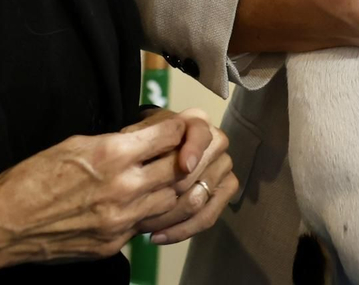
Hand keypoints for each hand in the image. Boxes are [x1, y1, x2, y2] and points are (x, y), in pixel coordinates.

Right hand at [0, 117, 186, 265]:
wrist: (4, 223)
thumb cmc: (33, 177)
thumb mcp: (78, 143)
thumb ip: (117, 142)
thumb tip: (144, 138)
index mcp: (114, 154)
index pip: (170, 135)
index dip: (178, 129)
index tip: (178, 128)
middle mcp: (124, 188)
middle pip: (178, 169)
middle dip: (180, 158)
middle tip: (175, 153)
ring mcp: (121, 220)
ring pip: (168, 201)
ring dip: (167, 188)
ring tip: (155, 180)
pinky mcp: (113, 244)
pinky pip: (144, 225)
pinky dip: (145, 213)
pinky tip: (134, 205)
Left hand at [126, 108, 238, 244]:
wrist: (145, 160)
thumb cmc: (139, 145)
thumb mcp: (134, 135)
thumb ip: (141, 138)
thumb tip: (148, 150)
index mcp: (196, 122)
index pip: (202, 132)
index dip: (195, 149)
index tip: (184, 166)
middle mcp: (216, 141)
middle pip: (204, 169)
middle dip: (175, 191)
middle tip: (146, 206)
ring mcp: (223, 166)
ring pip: (204, 196)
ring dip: (173, 216)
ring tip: (146, 226)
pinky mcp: (225, 190)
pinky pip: (210, 215)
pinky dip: (184, 229)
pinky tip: (160, 236)